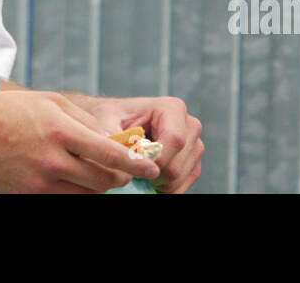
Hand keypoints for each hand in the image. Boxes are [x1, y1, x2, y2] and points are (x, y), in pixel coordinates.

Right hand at [0, 90, 160, 192]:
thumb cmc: (10, 110)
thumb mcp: (50, 101)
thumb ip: (84, 120)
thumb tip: (114, 139)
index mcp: (59, 129)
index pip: (109, 153)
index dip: (134, 163)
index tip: (150, 167)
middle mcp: (51, 158)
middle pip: (102, 181)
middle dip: (119, 178)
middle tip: (123, 171)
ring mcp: (40, 181)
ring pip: (86, 195)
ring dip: (99, 187)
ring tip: (99, 173)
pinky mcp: (30, 194)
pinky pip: (65, 199)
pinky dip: (77, 192)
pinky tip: (74, 179)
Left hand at [83, 95, 203, 193]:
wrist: (116, 122)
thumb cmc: (111, 118)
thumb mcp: (105, 120)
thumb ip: (111, 135)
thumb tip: (118, 158)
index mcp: (173, 108)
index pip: (175, 140)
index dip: (155, 160)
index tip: (133, 167)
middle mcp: (190, 125)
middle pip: (177, 165)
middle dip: (151, 174)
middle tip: (131, 170)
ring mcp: (194, 146)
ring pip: (179, 179)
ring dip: (156, 183)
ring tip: (138, 171)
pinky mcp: (192, 164)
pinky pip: (182, 187)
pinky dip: (163, 189)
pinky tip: (148, 178)